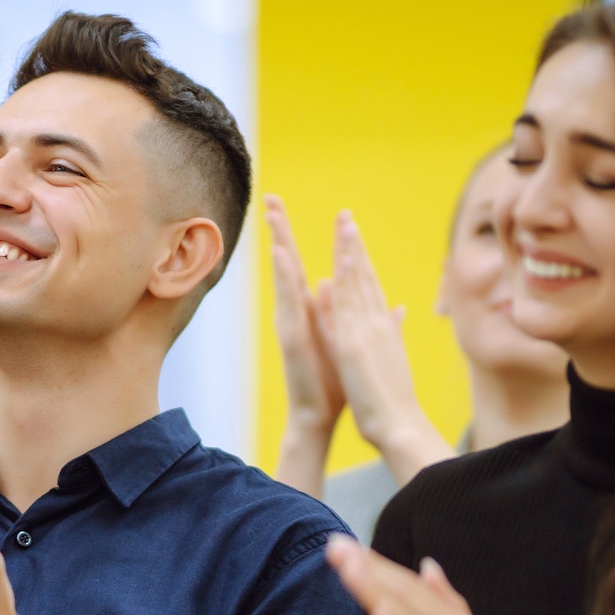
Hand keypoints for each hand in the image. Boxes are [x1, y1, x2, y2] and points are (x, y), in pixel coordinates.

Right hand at [268, 196, 343, 497]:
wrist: (318, 416)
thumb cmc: (331, 383)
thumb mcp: (342, 338)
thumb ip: (341, 311)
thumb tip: (338, 284)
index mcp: (310, 311)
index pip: (302, 266)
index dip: (298, 238)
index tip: (289, 212)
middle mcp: (295, 312)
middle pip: (286, 263)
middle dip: (280, 230)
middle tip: (271, 198)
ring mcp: (290, 323)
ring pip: (283, 276)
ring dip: (278, 244)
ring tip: (272, 215)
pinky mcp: (290, 337)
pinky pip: (287, 302)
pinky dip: (284, 277)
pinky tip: (280, 255)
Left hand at [317, 211, 455, 483]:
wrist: (399, 425)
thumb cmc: (394, 398)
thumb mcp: (390, 357)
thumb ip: (392, 329)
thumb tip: (397, 309)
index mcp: (382, 327)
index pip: (371, 286)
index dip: (362, 259)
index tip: (354, 235)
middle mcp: (377, 323)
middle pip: (365, 276)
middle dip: (355, 245)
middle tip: (347, 215)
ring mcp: (367, 330)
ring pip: (359, 284)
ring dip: (350, 251)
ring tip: (344, 223)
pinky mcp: (355, 343)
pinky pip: (349, 305)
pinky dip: (346, 280)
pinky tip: (340, 260)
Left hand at [326, 534, 560, 614]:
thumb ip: (449, 607)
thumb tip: (428, 565)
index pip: (414, 588)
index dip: (380, 565)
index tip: (345, 544)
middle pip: (410, 596)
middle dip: (371, 568)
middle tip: (334, 544)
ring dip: (378, 590)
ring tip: (348, 565)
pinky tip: (378, 613)